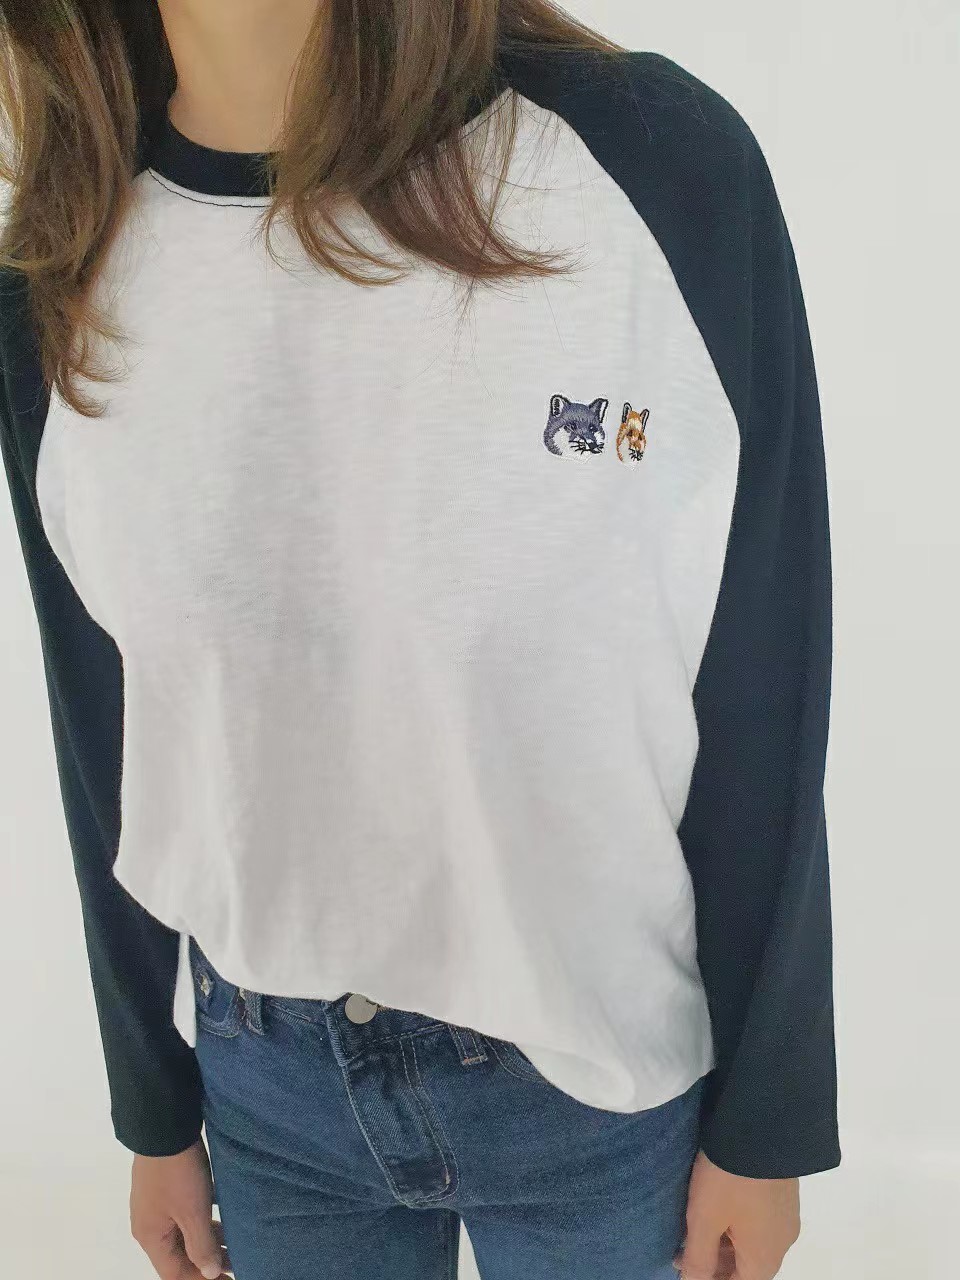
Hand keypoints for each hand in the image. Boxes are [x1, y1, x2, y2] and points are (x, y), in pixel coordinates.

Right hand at [130, 1138, 230, 1278]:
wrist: (164, 1125)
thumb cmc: (178, 1173)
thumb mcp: (192, 1212)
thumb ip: (201, 1245)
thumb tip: (209, 1274)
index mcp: (151, 1237)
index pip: (174, 1274)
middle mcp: (150, 1225)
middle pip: (178, 1256)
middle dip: (206, 1263)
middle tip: (236, 1266)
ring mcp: (156, 1205)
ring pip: (183, 1234)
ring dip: (208, 1242)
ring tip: (235, 1246)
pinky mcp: (165, 1188)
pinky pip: (184, 1216)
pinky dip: (203, 1223)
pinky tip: (222, 1220)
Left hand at [675, 1150, 800, 1279]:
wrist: (762, 1124)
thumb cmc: (729, 1179)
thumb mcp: (704, 1220)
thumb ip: (698, 1259)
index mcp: (765, 1257)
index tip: (688, 1268)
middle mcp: (782, 1242)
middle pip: (748, 1267)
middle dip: (716, 1264)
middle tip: (682, 1250)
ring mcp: (786, 1215)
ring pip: (754, 1243)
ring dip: (725, 1243)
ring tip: (693, 1229)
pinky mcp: (784, 1191)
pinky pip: (760, 1220)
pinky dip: (737, 1223)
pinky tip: (715, 1206)